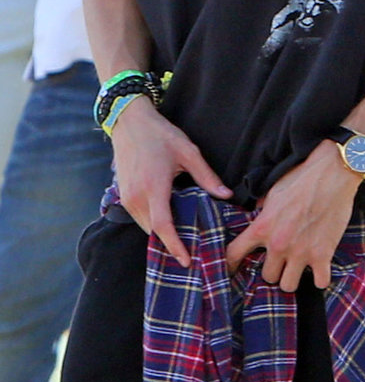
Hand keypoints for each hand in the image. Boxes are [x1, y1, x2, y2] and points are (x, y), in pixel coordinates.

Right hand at [110, 96, 231, 266]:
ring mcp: (126, 196)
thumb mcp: (189, 152)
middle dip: (171, 244)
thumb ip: (207, 177)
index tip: (186, 260)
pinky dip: (153, 223)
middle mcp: (136, 196)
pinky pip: (138, 217)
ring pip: (145, 226)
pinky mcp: (123, 194)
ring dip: (161, 234)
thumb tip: (226, 196)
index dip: (175, 245)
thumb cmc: (160, 135)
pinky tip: (169, 221)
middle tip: (192, 252)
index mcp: (154, 187)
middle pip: (153, 231)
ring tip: (183, 240)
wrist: (129, 121)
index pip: (163, 226)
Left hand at [224, 140, 361, 291]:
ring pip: (288, 285)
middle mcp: (278, 244)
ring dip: (293, 277)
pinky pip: (320, 282)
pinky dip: (320, 279)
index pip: (234, 254)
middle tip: (281, 262)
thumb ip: (262, 209)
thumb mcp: (273, 191)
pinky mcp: (323, 254)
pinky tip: (320, 270)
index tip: (233, 271)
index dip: (231, 266)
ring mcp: (301, 252)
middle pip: (267, 277)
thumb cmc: (302, 178)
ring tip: (299, 268)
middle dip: (274, 270)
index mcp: (261, 227)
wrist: (332, 173)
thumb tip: (256, 212)